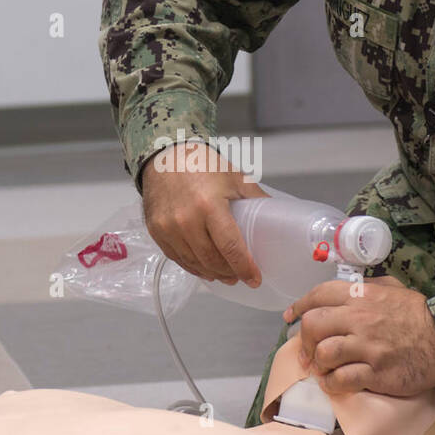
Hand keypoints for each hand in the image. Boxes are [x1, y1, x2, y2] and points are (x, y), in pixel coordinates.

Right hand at [139, 141, 267, 284]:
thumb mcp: (235, 178)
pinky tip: (203, 268)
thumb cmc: (202, 164)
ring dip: (211, 273)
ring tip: (224, 275)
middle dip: (229, 273)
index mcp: (209, 205)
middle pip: (212, 260)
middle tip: (240, 277)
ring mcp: (168, 227)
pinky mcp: (156, 231)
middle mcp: (186, 220)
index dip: (244, 267)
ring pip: (194, 263)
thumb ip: (256, 199)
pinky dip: (192, 266)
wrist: (166, 155)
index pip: (230, 247)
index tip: (254, 279)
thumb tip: (277, 218)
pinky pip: (177, 258)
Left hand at [282, 274, 434, 396]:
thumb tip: (345, 290)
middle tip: (308, 351)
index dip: (299, 307)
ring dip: (319, 363)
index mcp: (361, 296)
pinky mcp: (376, 372)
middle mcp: (359, 319)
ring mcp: (367, 347)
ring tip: (324, 368)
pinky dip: (332, 383)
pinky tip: (335, 383)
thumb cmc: (419, 314)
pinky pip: (341, 379)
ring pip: (324, 354)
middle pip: (313, 326)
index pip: (318, 296)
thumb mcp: (393, 288)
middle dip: (304, 340)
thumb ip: (366, 287)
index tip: (291, 317)